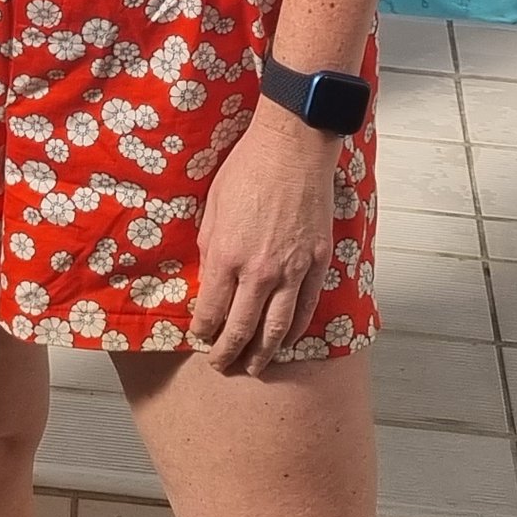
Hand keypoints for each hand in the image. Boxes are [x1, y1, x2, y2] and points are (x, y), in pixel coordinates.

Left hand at [186, 102, 341, 375]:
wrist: (292, 148)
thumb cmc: (246, 170)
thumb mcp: (212, 208)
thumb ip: (211, 249)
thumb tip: (211, 280)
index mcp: (226, 255)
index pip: (211, 310)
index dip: (203, 331)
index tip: (199, 338)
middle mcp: (258, 271)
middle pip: (242, 328)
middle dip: (227, 353)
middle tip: (220, 364)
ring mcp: (292, 270)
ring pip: (276, 328)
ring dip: (263, 353)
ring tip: (253, 367)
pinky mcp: (317, 263)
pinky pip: (305, 308)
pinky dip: (294, 330)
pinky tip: (285, 340)